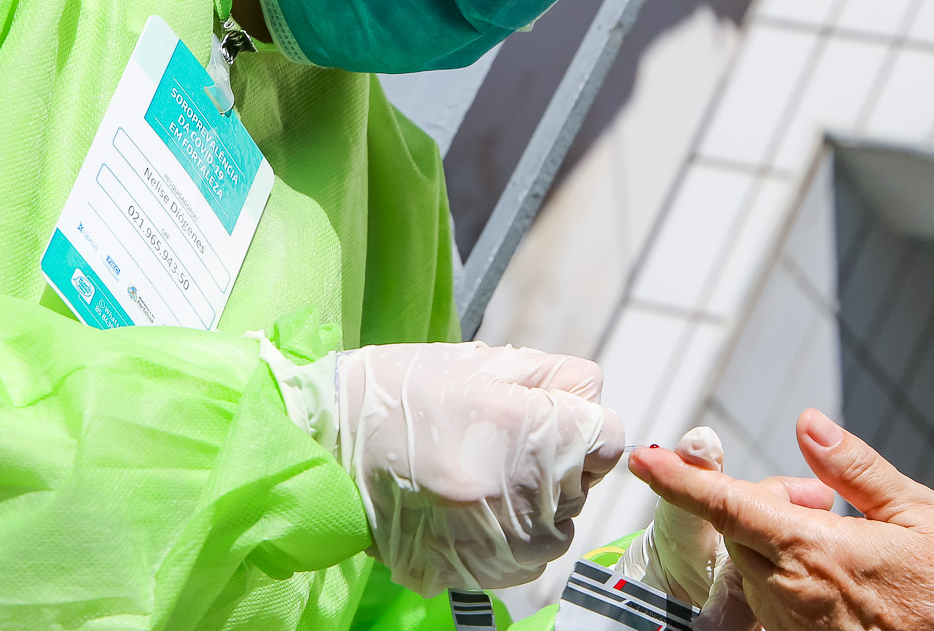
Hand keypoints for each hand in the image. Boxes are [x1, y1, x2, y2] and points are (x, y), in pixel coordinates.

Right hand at [273, 341, 623, 594]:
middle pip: (585, 483)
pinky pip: (523, 559)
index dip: (581, 424)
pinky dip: (511, 537)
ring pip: (560, 525)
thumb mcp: (488, 363)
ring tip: (483, 474)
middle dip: (559, 460)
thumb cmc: (405, 392)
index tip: (547, 418)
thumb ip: (559, 377)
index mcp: (536, 432)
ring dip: (538, 503)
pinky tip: (472, 507)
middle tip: (501, 442)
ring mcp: (498, 541)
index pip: (609, 439)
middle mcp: (524, 494)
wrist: (324, 442)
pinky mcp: (471, 571)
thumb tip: (595, 400)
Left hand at [614, 426, 842, 630]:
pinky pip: (775, 600)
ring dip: (781, 542)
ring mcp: (794, 627)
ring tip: (847, 546)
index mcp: (817, 551)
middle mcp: (793, 594)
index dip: (681, 480)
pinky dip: (793, 576)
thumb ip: (855, 468)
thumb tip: (810, 426)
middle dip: (766, 503)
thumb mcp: (920, 513)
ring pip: (757, 566)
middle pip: (743, 530)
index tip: (647, 460)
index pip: (731, 505)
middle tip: (824, 501)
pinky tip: (842, 581)